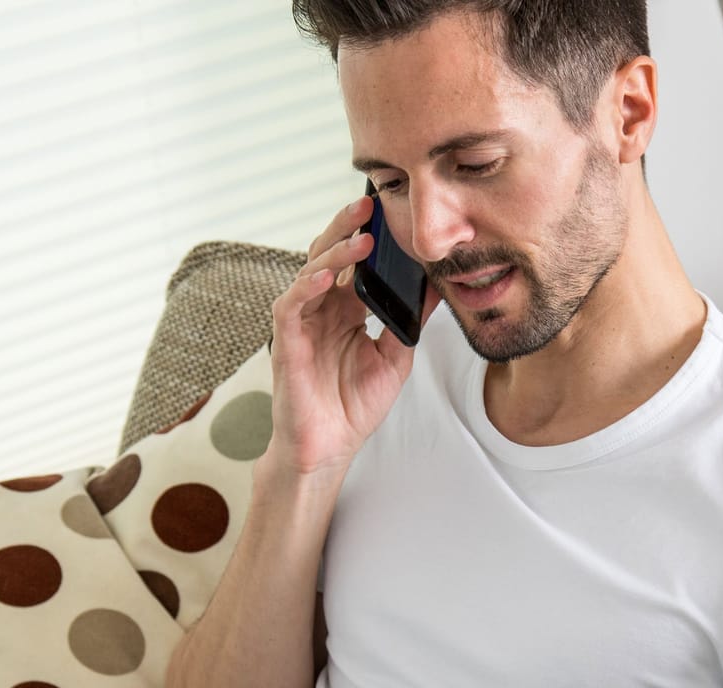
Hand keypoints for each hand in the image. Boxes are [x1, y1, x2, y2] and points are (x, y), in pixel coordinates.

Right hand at [264, 195, 442, 481]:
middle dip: (348, 227)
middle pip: (329, 254)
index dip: (370, 236)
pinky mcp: (286, 342)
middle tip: (372, 205)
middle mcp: (321, 309)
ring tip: (362, 237)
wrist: (329, 446)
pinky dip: (307, 287)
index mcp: (345, 309)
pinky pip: (291, 305)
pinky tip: (328, 276)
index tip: (392, 212)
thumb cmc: (354, 405)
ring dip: (334, 252)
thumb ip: (409, 320)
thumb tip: (437, 287)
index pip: (355, 261)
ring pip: (310, 271)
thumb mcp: (396, 356)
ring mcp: (302, 323)